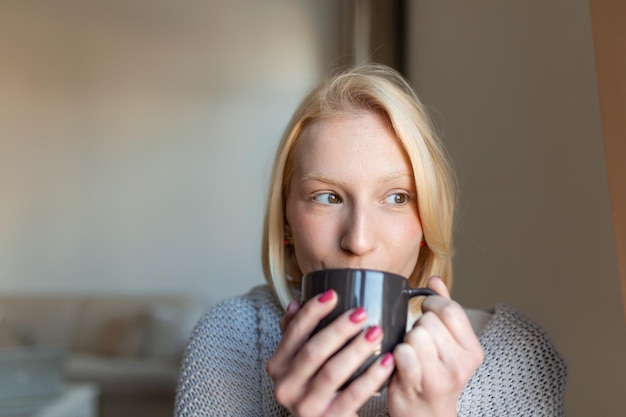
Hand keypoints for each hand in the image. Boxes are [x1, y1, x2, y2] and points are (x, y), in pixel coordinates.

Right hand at [266, 290, 394, 416]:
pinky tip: (386, 360)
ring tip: (376, 332)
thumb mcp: (298, 362)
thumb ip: (295, 334)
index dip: (312, 311)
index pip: (293, 332)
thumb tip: (296, 303)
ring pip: (333, 372)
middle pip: (313, 351)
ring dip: (357, 349)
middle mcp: (286, 386)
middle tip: (361, 313)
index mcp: (277, 366)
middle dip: (339, 329)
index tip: (333, 295)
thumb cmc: (314, 387)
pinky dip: (372, 376)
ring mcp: (305, 406)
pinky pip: (354, 395)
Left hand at [387, 277, 483, 416]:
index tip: (425, 310)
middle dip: (417, 326)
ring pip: (414, 334)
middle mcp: (461, 364)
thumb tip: (435, 279)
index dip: (432, 303)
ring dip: (406, 341)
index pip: (450, 309)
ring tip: (411, 355)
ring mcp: (441, 376)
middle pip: (429, 321)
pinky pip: (403, 352)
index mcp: (472, 350)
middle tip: (419, 343)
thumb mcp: (448, 344)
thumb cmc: (434, 375)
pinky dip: (398, 354)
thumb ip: (443, 308)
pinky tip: (401, 363)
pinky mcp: (418, 385)